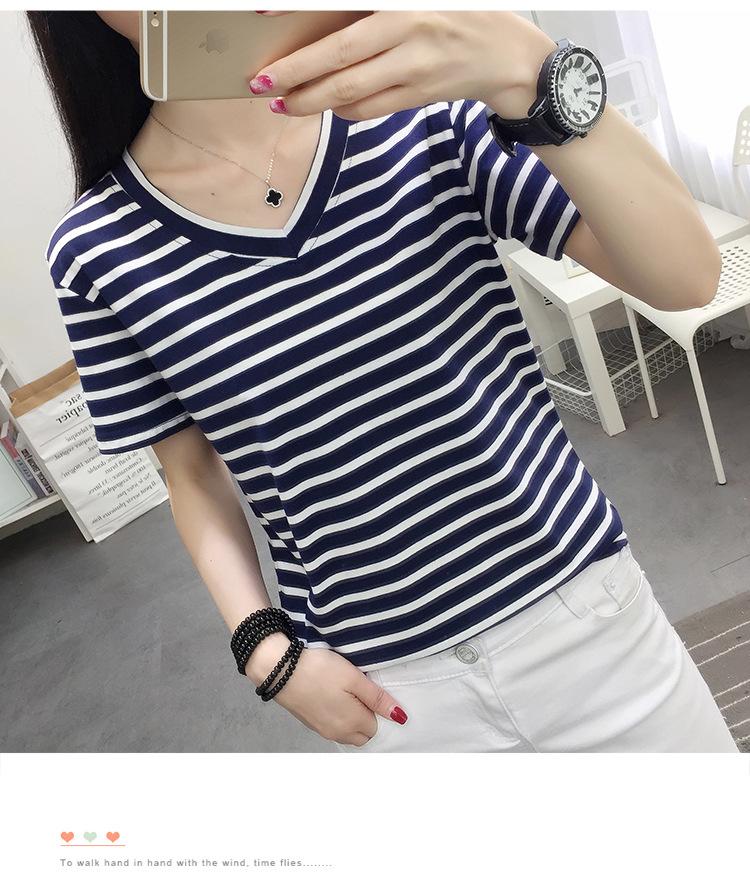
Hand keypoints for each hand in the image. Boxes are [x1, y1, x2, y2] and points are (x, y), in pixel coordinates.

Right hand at [245, 632, 406, 745]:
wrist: (280, 669)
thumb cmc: (319, 669)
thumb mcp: (354, 678)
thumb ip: (378, 699)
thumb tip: (401, 717)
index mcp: (352, 723)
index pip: (377, 726)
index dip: (377, 708)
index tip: (370, 690)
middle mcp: (338, 733)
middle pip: (363, 734)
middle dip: (367, 718)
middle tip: (360, 691)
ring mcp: (322, 730)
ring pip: (347, 732)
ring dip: (352, 718)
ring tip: (345, 692)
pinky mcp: (310, 724)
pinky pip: (332, 727)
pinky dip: (337, 716)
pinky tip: (331, 696)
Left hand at [249, 11, 556, 119]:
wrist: (508, 55)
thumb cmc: (458, 12)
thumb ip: (368, 5)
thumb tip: (324, 14)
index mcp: (403, 3)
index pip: (341, 8)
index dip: (299, 13)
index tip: (261, 16)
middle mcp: (407, 33)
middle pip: (338, 59)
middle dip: (294, 74)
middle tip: (259, 83)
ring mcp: (414, 70)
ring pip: (350, 91)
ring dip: (311, 100)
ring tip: (282, 103)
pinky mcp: (417, 97)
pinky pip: (370, 109)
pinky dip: (342, 110)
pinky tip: (323, 107)